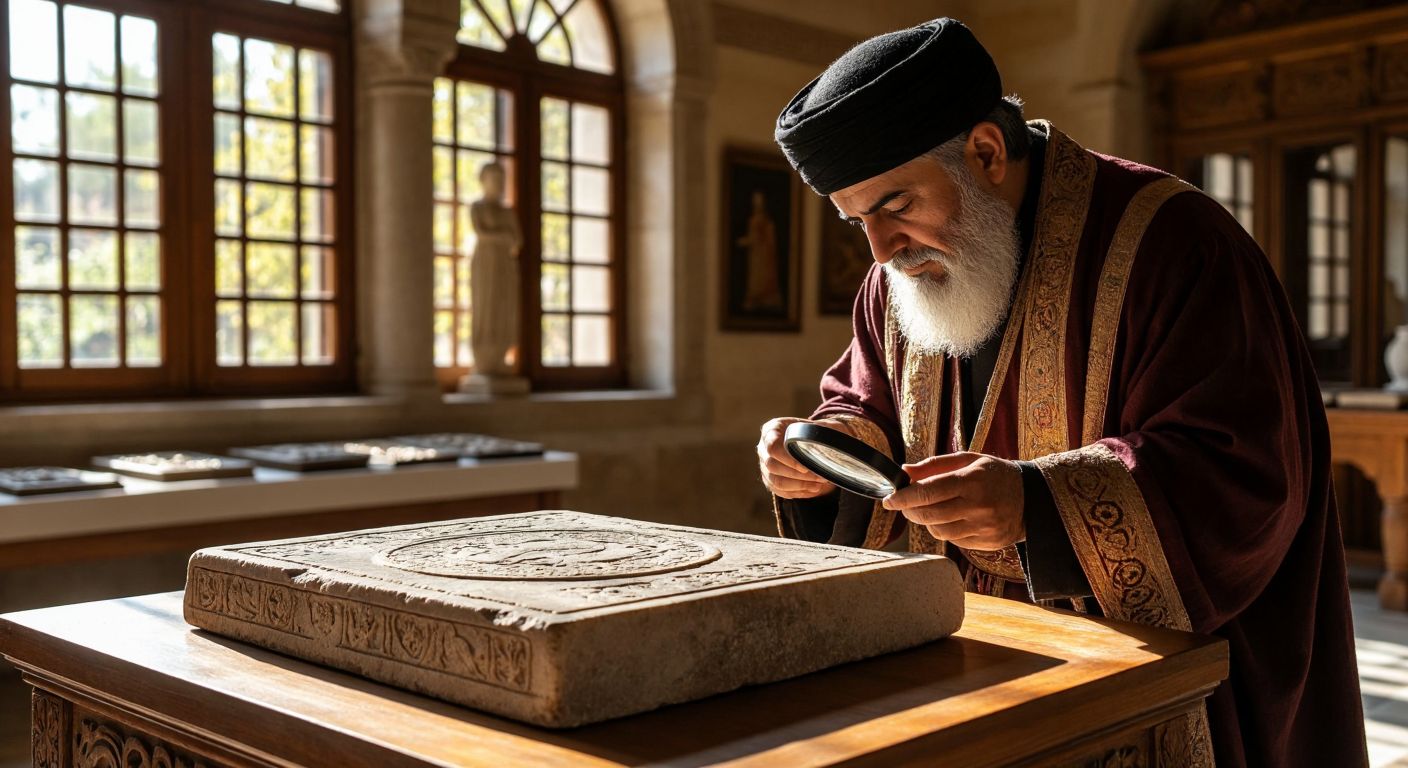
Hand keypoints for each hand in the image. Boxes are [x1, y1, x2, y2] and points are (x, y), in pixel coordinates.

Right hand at [757, 417, 838, 498]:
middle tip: (819, 477)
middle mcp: (763, 448)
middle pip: (773, 466)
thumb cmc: (811, 431)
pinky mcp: (769, 480)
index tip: (805, 467)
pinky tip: (812, 489)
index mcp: (771, 430)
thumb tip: (827, 438)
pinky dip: (797, 492)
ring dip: (799, 486)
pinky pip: (780, 490)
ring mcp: (764, 465)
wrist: (806, 441)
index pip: (772, 446)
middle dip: (797, 475)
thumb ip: (821, 429)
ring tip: (818, 485)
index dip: (787, 459)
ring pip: (776, 481)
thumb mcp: (815, 425)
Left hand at [882, 452, 1024, 550]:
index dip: (903, 497)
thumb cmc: (995, 475)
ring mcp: (983, 527)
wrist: (1033, 499)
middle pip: (928, 514)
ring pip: (938, 531)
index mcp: (972, 480)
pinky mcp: (987, 543)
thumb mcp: (969, 460)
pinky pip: (953, 541)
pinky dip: (943, 530)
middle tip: (903, 504)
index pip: (928, 491)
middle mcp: (978, 506)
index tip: (888, 499)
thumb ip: (936, 465)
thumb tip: (905, 471)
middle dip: (909, 510)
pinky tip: (947, 519)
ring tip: (927, 510)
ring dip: (925, 521)